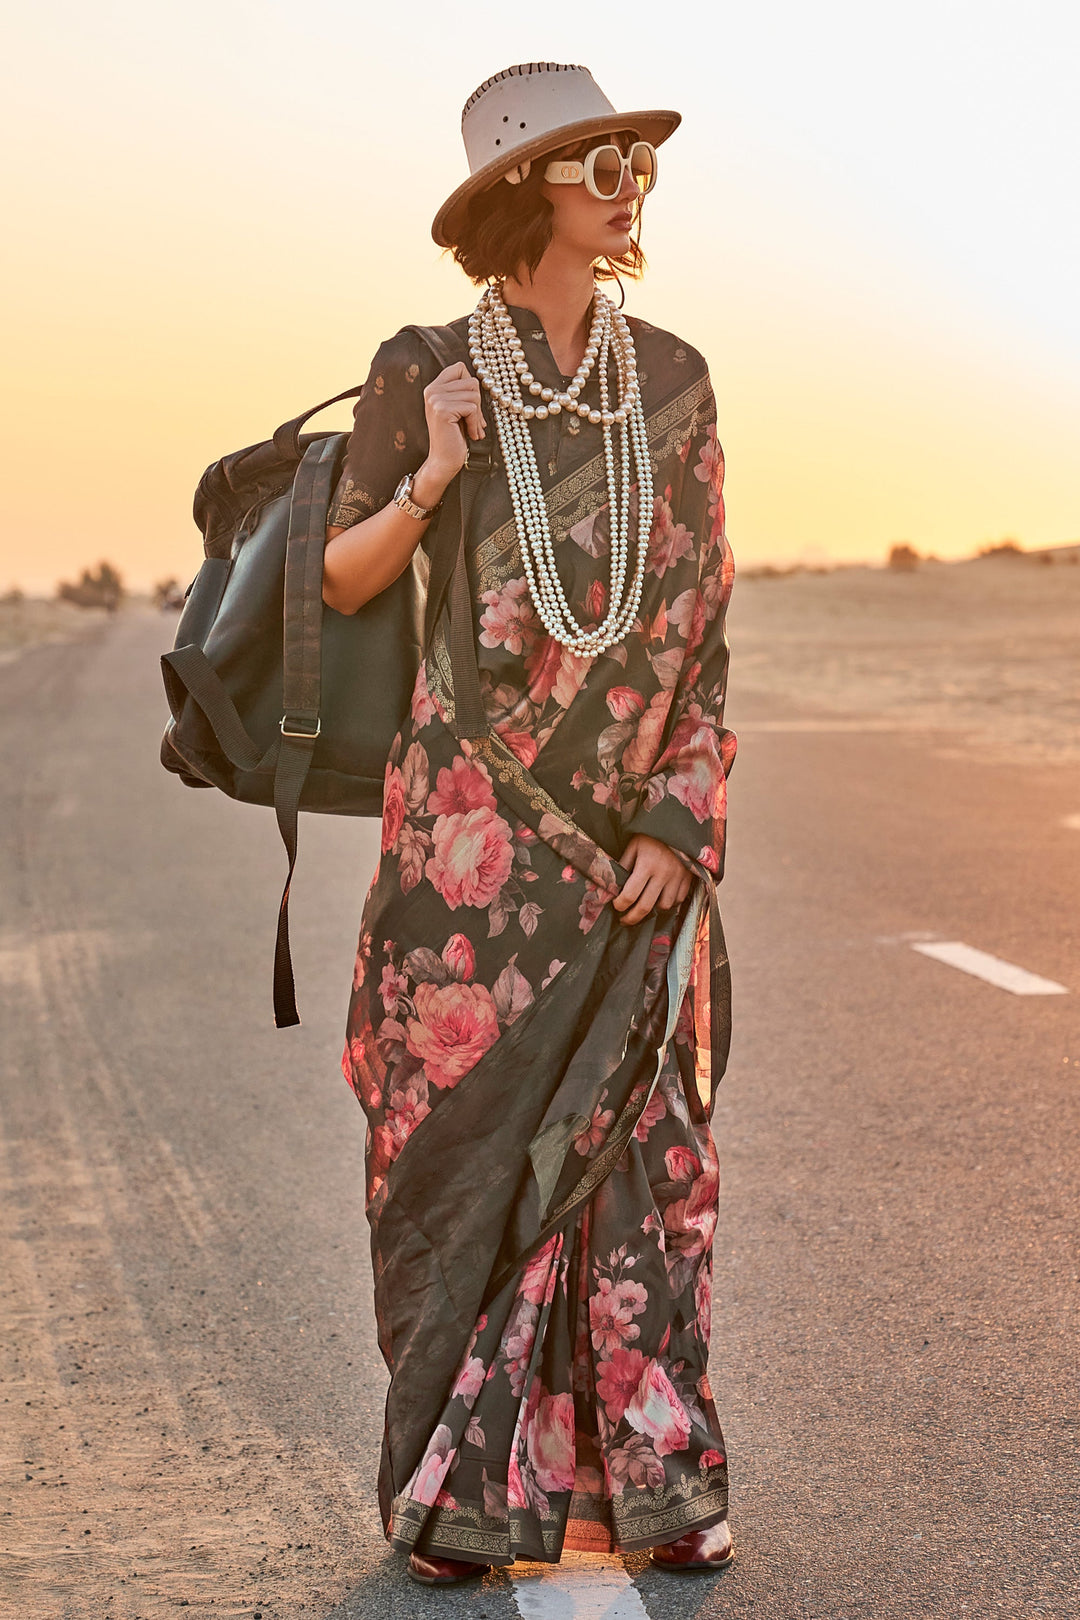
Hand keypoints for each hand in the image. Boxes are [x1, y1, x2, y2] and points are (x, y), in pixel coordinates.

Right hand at [419, 362, 486, 493]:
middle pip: (470, 381)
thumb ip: (463, 393)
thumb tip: (480, 381)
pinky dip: (475, 423)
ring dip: (477, 415)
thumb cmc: (453, 437)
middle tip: (474, 421)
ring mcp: (436, 399)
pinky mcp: (442, 410)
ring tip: (472, 428)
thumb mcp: (457, 410)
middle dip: (477, 403)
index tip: (471, 404)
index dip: (470, 384)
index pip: (459, 368)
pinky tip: (470, 433)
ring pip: (474, 394)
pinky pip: (471, 408)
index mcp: (434, 388)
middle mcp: (432, 390)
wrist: (443, 460)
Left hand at [612, 834, 693, 924]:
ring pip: (664, 906)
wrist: (678, 825)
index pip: (630, 894)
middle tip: (624, 920)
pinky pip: (678, 900)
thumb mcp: (634, 845)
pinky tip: (660, 897)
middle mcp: (663, 873)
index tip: (616, 905)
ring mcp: (677, 877)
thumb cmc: (652, 835)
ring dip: (652, 909)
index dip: (620, 905)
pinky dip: (669, 903)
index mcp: (646, 864)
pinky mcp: (688, 878)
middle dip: (632, 918)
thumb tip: (613, 885)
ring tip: (644, 904)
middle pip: (645, 907)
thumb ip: (624, 864)